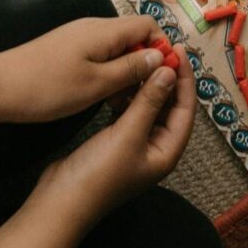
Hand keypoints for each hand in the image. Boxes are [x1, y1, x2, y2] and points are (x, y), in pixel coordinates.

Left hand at [0, 15, 164, 124]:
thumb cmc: (46, 88)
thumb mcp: (96, 84)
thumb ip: (131, 69)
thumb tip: (162, 56)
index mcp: (104, 31)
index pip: (148, 25)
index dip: (162, 48)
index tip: (164, 78)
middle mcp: (94, 28)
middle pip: (134, 37)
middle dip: (145, 64)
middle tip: (144, 95)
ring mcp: (79, 38)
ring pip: (117, 49)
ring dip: (126, 73)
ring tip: (123, 102)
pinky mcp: (68, 50)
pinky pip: (100, 56)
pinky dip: (109, 74)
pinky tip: (103, 98)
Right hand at [32, 60, 193, 223]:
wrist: (62, 199)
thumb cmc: (99, 174)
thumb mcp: (128, 134)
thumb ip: (150, 102)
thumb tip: (170, 71)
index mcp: (167, 151)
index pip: (185, 108)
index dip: (184, 79)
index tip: (178, 51)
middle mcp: (155, 147)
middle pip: (168, 105)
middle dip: (165, 78)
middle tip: (159, 49)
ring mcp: (135, 144)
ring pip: (148, 106)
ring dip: (145, 85)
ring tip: (139, 60)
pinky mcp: (116, 140)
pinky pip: (129, 112)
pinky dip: (127, 96)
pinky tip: (120, 82)